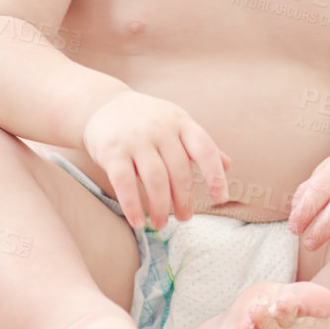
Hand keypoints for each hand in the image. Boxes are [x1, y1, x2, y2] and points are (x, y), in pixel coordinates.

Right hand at [81, 91, 230, 230]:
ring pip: (155, 179)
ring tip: (160, 224)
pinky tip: (137, 222)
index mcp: (181, 122)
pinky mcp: (112, 151)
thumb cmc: (146, 120)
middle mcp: (161, 129)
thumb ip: (199, 145)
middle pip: (179, 171)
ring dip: (160, 207)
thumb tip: (227, 165)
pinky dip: (133, 205)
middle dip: (184, 199)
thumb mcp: (176, 124)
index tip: (221, 199)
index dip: (215, 175)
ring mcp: (136, 139)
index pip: (204, 149)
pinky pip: (125, 183)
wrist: (102, 104)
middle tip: (185, 218)